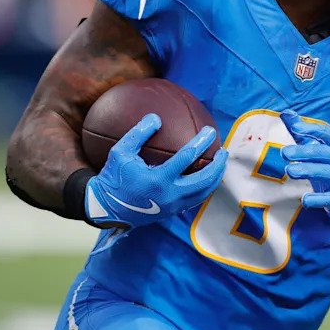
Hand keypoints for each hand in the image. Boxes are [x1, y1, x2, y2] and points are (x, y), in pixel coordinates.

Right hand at [85, 113, 227, 228]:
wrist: (107, 208)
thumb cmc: (113, 177)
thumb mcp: (120, 152)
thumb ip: (138, 134)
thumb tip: (156, 117)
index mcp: (158, 179)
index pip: (187, 158)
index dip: (201, 143)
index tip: (210, 132)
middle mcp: (170, 195)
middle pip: (204, 180)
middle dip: (218, 165)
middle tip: (223, 151)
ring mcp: (173, 206)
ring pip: (203, 193)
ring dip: (215, 178)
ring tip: (219, 164)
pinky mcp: (172, 212)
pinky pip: (195, 200)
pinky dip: (204, 188)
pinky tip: (206, 177)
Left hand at [280, 109, 329, 231]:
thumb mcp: (320, 153)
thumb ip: (303, 135)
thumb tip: (286, 113)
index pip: (327, 134)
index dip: (311, 129)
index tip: (295, 127)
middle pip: (324, 153)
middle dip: (303, 152)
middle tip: (284, 153)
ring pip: (327, 172)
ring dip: (307, 170)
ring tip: (290, 171)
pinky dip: (317, 199)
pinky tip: (304, 199)